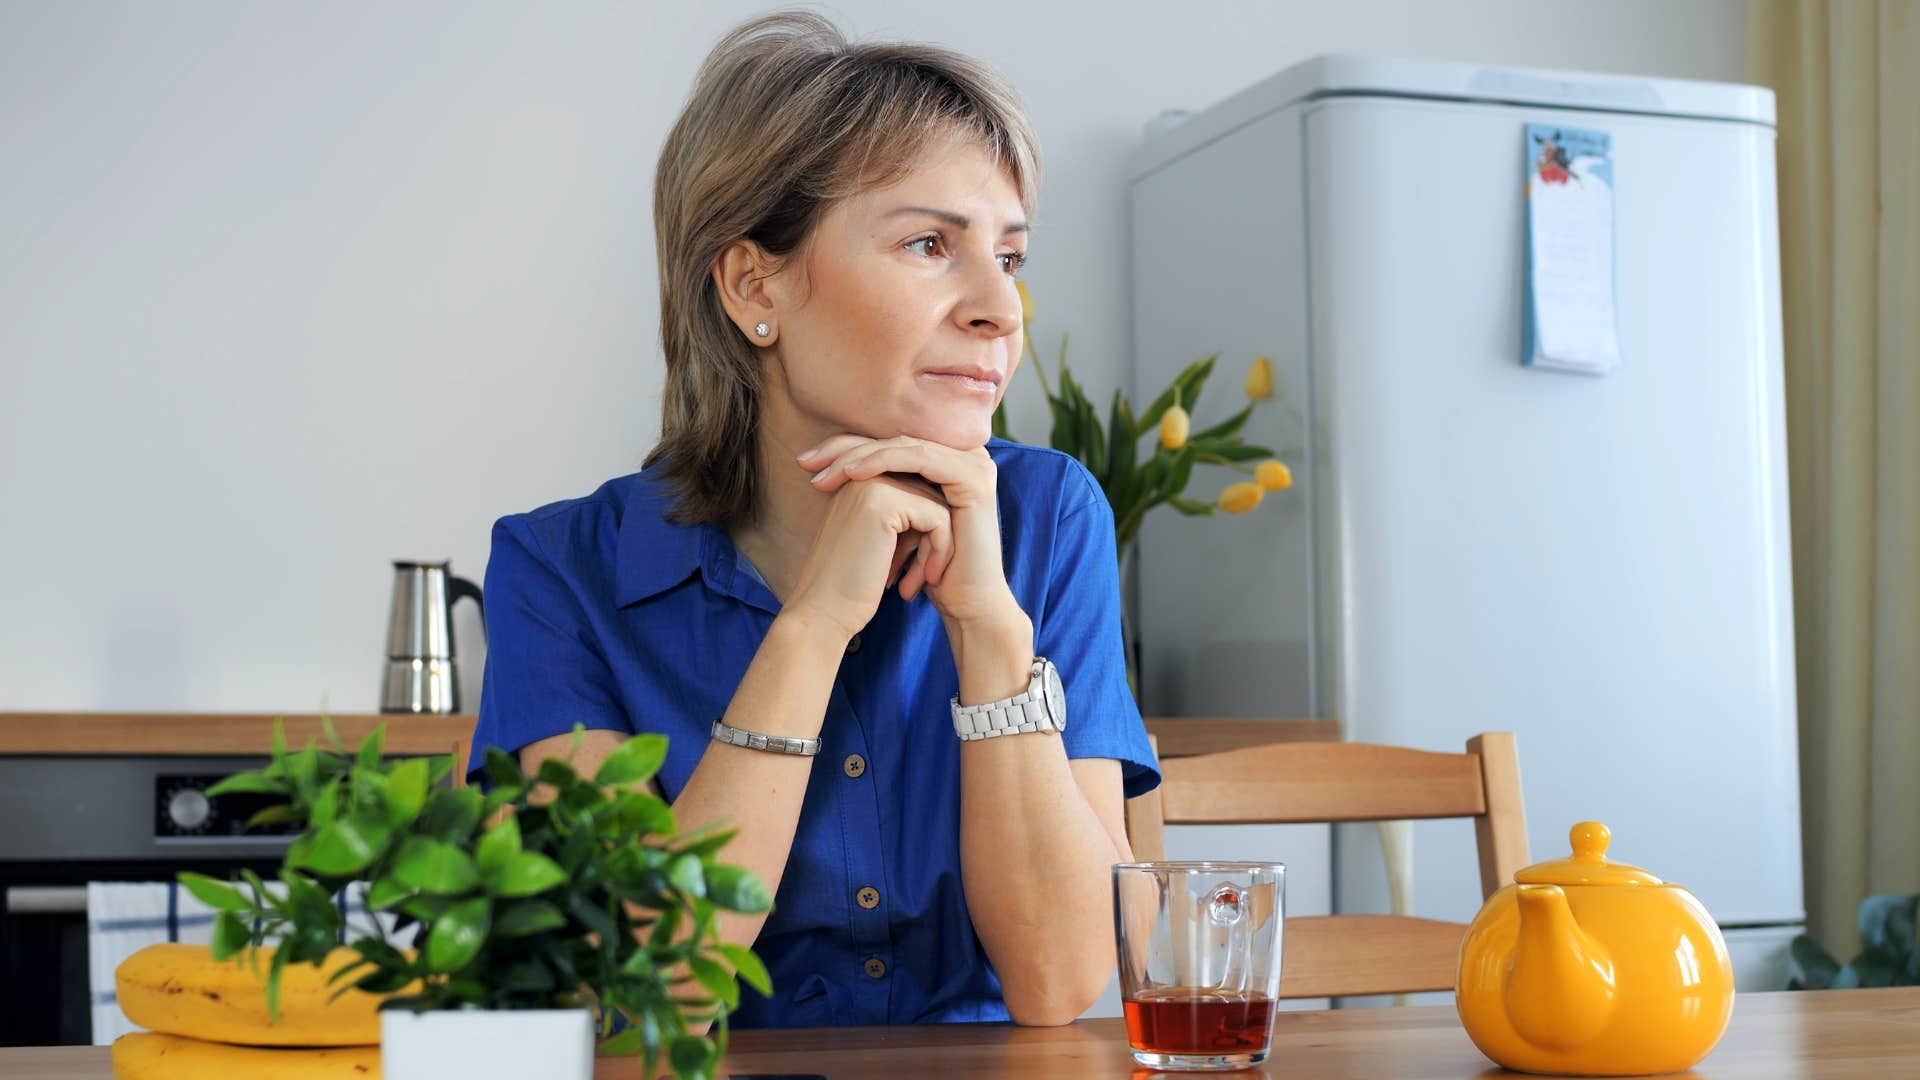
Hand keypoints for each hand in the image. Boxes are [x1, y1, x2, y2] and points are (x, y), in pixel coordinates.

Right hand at [777, 457, 955, 642]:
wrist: (823, 613)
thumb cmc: (852, 586)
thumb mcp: (882, 540)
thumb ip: (905, 514)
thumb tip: (947, 501)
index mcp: (857, 476)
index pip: (917, 488)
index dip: (926, 529)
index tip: (914, 567)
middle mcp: (862, 471)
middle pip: (930, 493)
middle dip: (934, 536)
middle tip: (920, 577)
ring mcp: (872, 483)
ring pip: (938, 504)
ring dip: (939, 547)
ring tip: (922, 580)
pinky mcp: (884, 503)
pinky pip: (938, 517)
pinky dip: (940, 551)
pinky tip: (925, 580)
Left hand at [801, 435, 1021, 630]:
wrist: (964, 603)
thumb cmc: (925, 571)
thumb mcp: (894, 524)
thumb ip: (876, 491)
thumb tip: (824, 469)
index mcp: (945, 462)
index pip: (888, 444)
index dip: (845, 448)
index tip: (804, 462)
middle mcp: (963, 457)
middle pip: (894, 441)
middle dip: (845, 450)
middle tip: (806, 463)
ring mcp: (973, 464)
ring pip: (905, 446)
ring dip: (860, 456)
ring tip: (826, 474)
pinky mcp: (974, 477)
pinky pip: (921, 459)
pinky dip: (885, 463)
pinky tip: (855, 474)